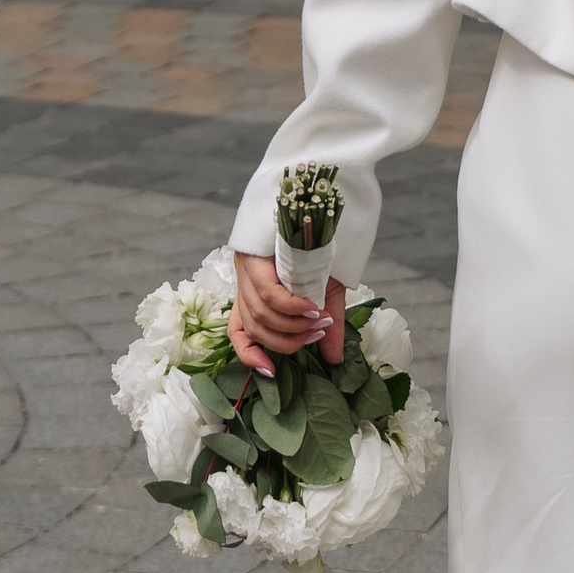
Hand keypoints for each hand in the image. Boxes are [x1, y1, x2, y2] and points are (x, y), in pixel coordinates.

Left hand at [230, 254, 345, 376]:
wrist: (319, 201)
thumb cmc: (321, 246)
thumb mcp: (326, 290)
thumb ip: (327, 324)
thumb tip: (335, 360)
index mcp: (254, 294)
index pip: (237, 332)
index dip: (249, 355)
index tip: (271, 371)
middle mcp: (244, 284)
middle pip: (255, 329)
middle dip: (288, 339)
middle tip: (318, 333)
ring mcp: (246, 269)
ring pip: (260, 315)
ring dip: (293, 325)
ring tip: (319, 320)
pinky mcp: (254, 256)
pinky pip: (267, 294)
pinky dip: (290, 307)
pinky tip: (310, 308)